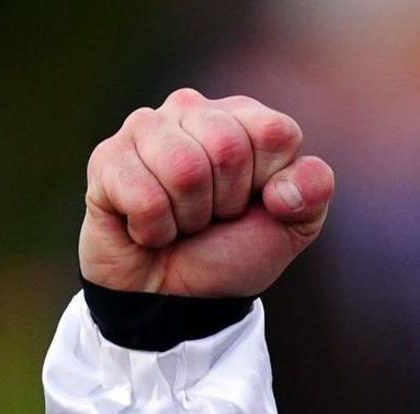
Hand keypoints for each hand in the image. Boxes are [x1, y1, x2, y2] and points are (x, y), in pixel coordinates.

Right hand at [79, 89, 335, 298]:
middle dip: (227, 202)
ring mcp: (144, 128)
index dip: (271, 183)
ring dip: (189, 217)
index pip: (275, 132)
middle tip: (212, 217)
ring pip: (184, 169)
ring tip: (180, 222)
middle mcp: (191, 109)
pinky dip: (154, 229)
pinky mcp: (106, 159)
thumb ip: (312, 190)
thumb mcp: (292, 226)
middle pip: (227, 147)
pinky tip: (148, 228)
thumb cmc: (232, 251)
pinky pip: (144, 196)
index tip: (256, 204)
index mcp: (242, 117)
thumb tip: (285, 189)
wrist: (178, 298)